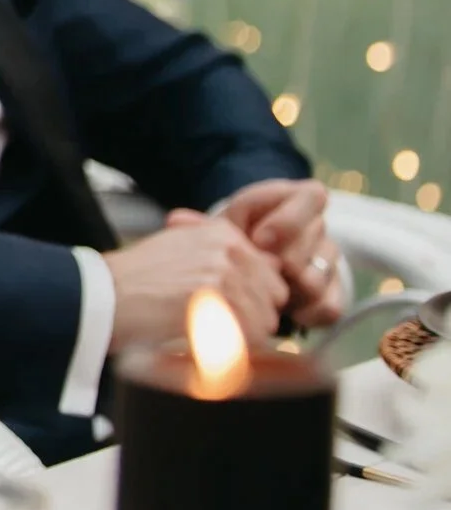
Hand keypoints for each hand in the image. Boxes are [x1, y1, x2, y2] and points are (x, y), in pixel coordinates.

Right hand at [104, 212, 287, 350]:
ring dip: (243, 337)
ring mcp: (223, 274)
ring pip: (265, 321)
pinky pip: (250, 337)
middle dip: (255, 316)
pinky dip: (235, 349)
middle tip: (221, 328)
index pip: (272, 273)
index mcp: (223, 234)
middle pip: (274, 297)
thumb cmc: (135, 279)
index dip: (256, 296)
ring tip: (209, 337)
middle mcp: (228, 249)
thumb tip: (267, 269)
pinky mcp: (216, 302)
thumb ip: (222, 255)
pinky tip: (206, 344)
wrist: (102, 295)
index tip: (231, 309)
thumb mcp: (180, 248)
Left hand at [217, 179, 345, 326]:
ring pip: (321, 272)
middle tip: (261, 268)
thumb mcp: (219, 228)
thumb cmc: (232, 242)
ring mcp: (327, 262)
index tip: (257, 239)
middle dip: (284, 254)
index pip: (312, 195)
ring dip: (291, 284)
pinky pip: (330, 305)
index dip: (286, 219)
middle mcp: (317, 229)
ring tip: (265, 292)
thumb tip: (176, 220)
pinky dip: (307, 313)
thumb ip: (203, 224)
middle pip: (316, 236)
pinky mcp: (332, 294)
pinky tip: (287, 314)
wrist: (247, 274)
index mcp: (296, 201)